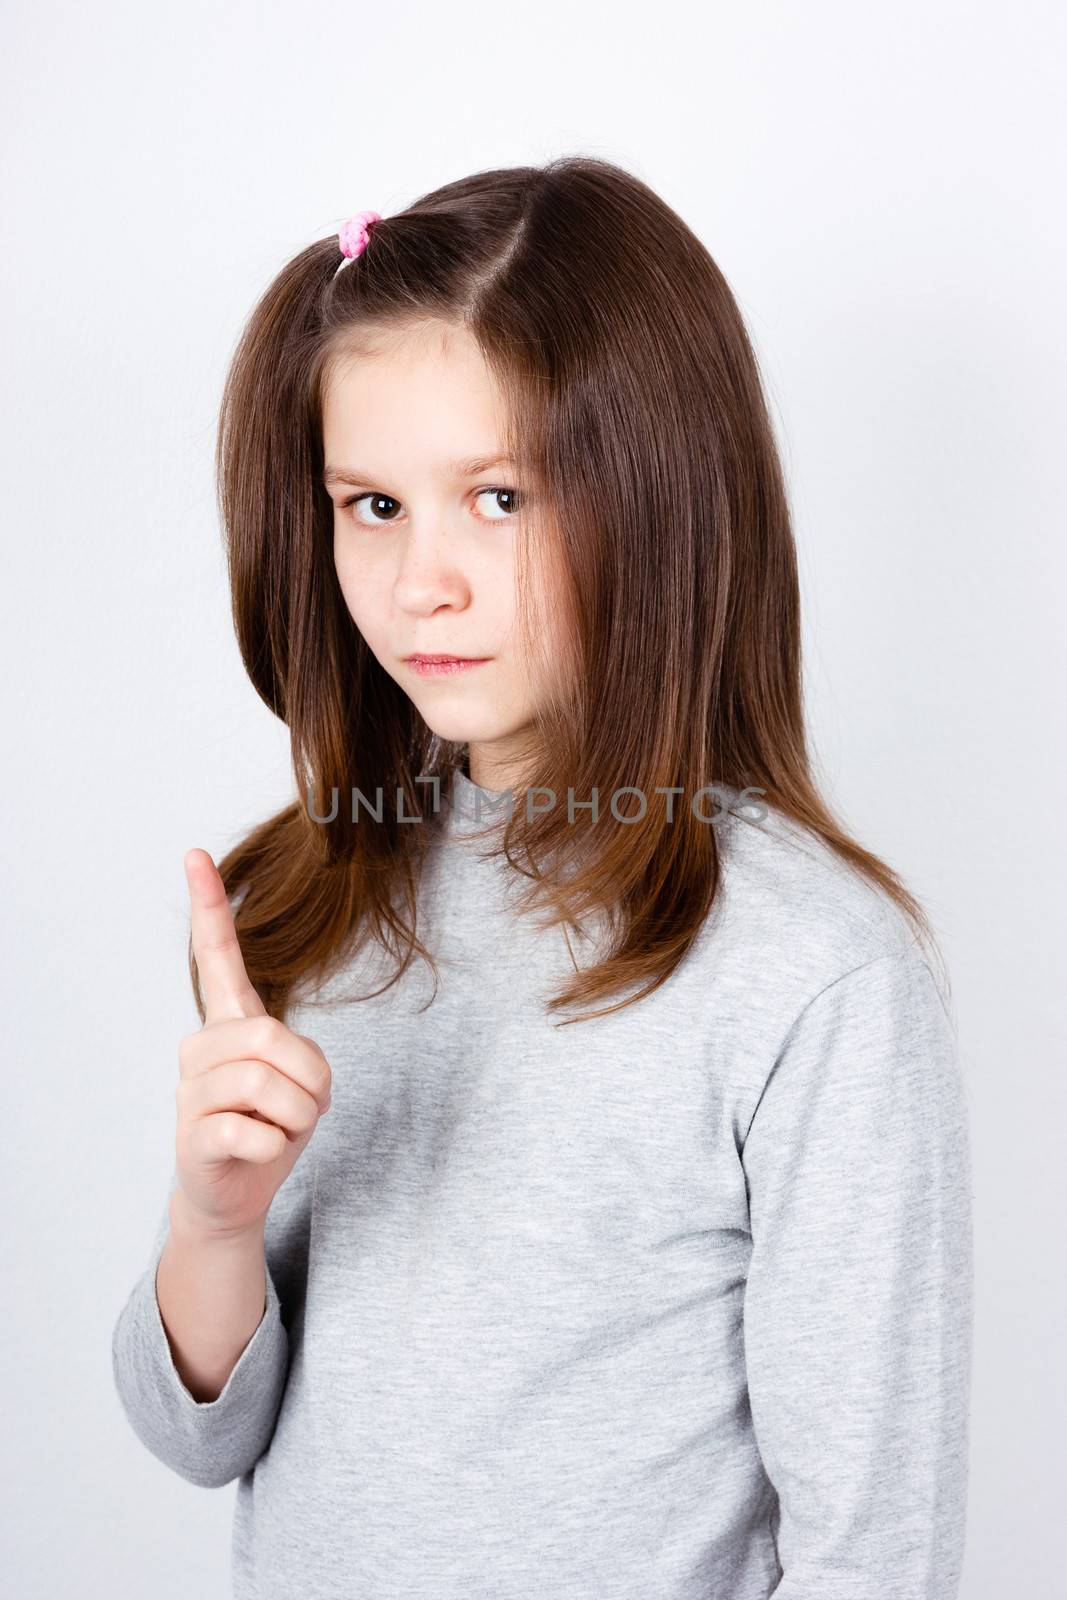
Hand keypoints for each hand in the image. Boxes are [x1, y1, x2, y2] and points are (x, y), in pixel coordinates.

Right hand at [172, 849, 332, 1239]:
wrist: (237, 1193)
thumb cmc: (273, 1125)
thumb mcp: (302, 1082)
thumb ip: (294, 1056)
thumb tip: (281, 1072)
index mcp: (231, 1023)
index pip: (215, 956)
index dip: (208, 906)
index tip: (195, 855)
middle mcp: (202, 1046)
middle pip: (270, 1037)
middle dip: (311, 1078)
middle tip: (309, 1107)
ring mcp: (190, 1091)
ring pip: (266, 1086)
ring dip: (298, 1116)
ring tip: (283, 1130)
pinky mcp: (191, 1135)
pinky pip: (252, 1131)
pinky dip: (274, 1147)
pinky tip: (258, 1152)